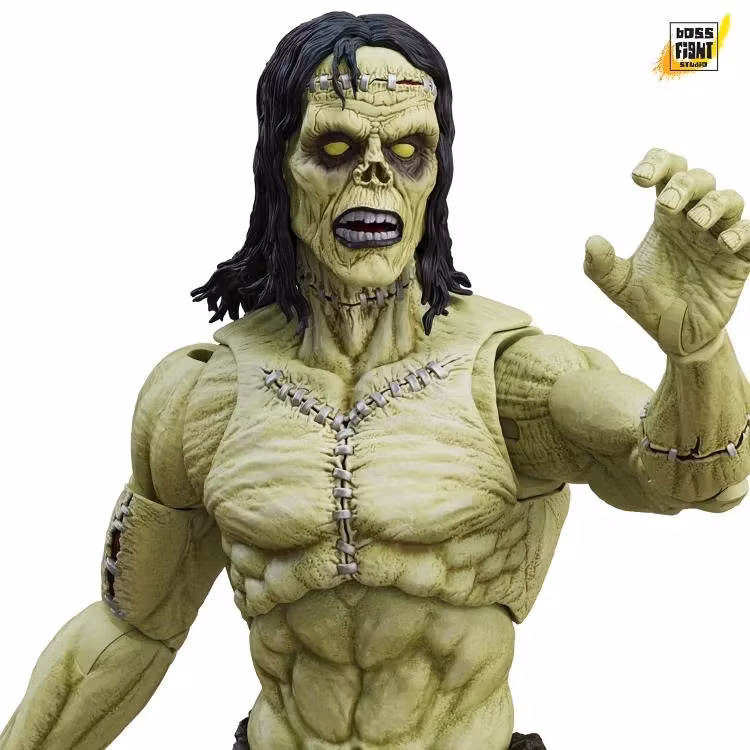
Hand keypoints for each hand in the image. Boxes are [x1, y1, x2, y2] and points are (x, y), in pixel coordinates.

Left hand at [584, 148, 749, 354]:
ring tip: (695, 222)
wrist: (675, 336)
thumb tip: (592, 241)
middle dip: (683, 185)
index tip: (639, 178)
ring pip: (729, 199)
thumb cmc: (648, 303)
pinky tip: (724, 243)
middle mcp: (694, 220)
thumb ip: (600, 266)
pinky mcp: (739, 259)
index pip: (668, 172)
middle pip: (699, 179)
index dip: (658, 163)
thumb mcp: (618, 286)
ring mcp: (718, 237)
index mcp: (666, 218)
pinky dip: (741, 232)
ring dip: (713, 204)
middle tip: (665, 205)